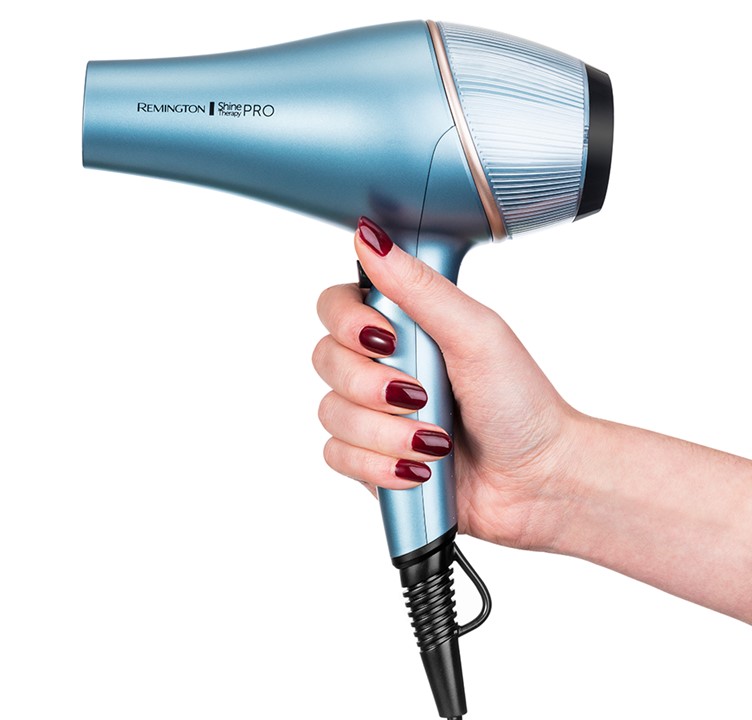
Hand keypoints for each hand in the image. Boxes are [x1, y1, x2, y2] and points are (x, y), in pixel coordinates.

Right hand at [313, 218, 586, 550]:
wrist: (538, 481)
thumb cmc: (520, 403)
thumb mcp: (475, 333)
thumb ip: (419, 287)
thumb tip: (371, 238)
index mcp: (405, 326)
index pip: (336, 306)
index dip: (348, 323)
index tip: (387, 340)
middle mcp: (382, 365)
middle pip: (325, 360)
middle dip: (371, 386)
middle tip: (420, 394)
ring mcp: (374, 414)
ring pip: (331, 414)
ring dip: (385, 433)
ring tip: (434, 441)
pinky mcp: (371, 458)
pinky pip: (337, 456)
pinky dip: (377, 466)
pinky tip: (416, 469)